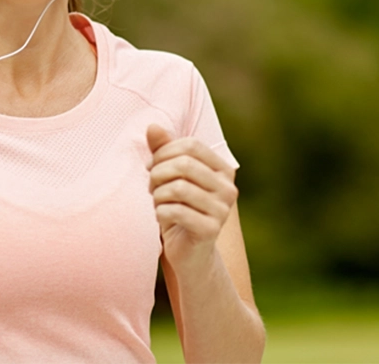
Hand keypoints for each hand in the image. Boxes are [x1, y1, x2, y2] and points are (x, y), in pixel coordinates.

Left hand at [146, 124, 237, 272]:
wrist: (188, 252)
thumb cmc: (177, 208)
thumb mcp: (169, 178)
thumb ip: (163, 151)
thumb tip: (152, 126)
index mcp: (223, 170)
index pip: (191, 145)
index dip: (164, 152)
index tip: (152, 166)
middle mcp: (228, 188)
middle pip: (184, 164)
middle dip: (158, 173)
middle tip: (150, 186)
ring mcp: (223, 210)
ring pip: (178, 188)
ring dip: (157, 195)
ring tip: (156, 202)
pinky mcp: (211, 230)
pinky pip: (176, 211)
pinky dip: (160, 212)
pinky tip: (160, 217)